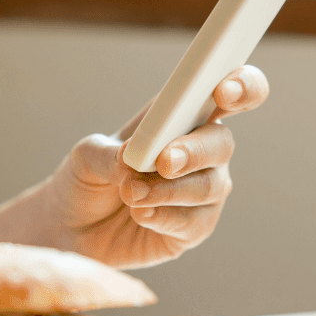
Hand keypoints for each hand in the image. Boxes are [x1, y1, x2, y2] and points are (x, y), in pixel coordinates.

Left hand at [46, 66, 268, 268]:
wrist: (74, 229)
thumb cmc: (87, 180)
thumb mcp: (86, 157)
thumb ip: (110, 153)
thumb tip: (133, 156)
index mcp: (182, 115)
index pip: (229, 92)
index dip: (241, 86)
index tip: (225, 91)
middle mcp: (201, 150)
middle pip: (222, 143)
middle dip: (194, 151)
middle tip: (164, 162)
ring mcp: (203, 190)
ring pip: (209, 186)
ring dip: (168, 190)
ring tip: (131, 194)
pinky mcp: (196, 227)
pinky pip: (195, 222)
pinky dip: (164, 217)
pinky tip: (140, 215)